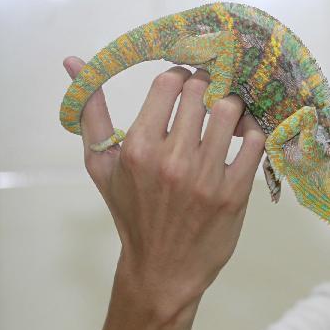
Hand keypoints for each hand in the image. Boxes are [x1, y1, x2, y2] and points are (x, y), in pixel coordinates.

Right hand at [63, 57, 265, 318]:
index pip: (168, 84)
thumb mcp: (102, 165)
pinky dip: (254, 132)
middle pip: (202, 91)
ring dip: (233, 105)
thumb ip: (90, 112)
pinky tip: (245, 136)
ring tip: (229, 114)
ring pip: (231, 111)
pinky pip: (255, 144)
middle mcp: (172, 159)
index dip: (181, 76)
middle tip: (212, 93)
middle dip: (208, 85)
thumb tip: (74, 61)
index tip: (186, 84)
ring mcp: (206, 177)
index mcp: (137, 147)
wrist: (163, 268)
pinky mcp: (234, 193)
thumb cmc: (132, 213)